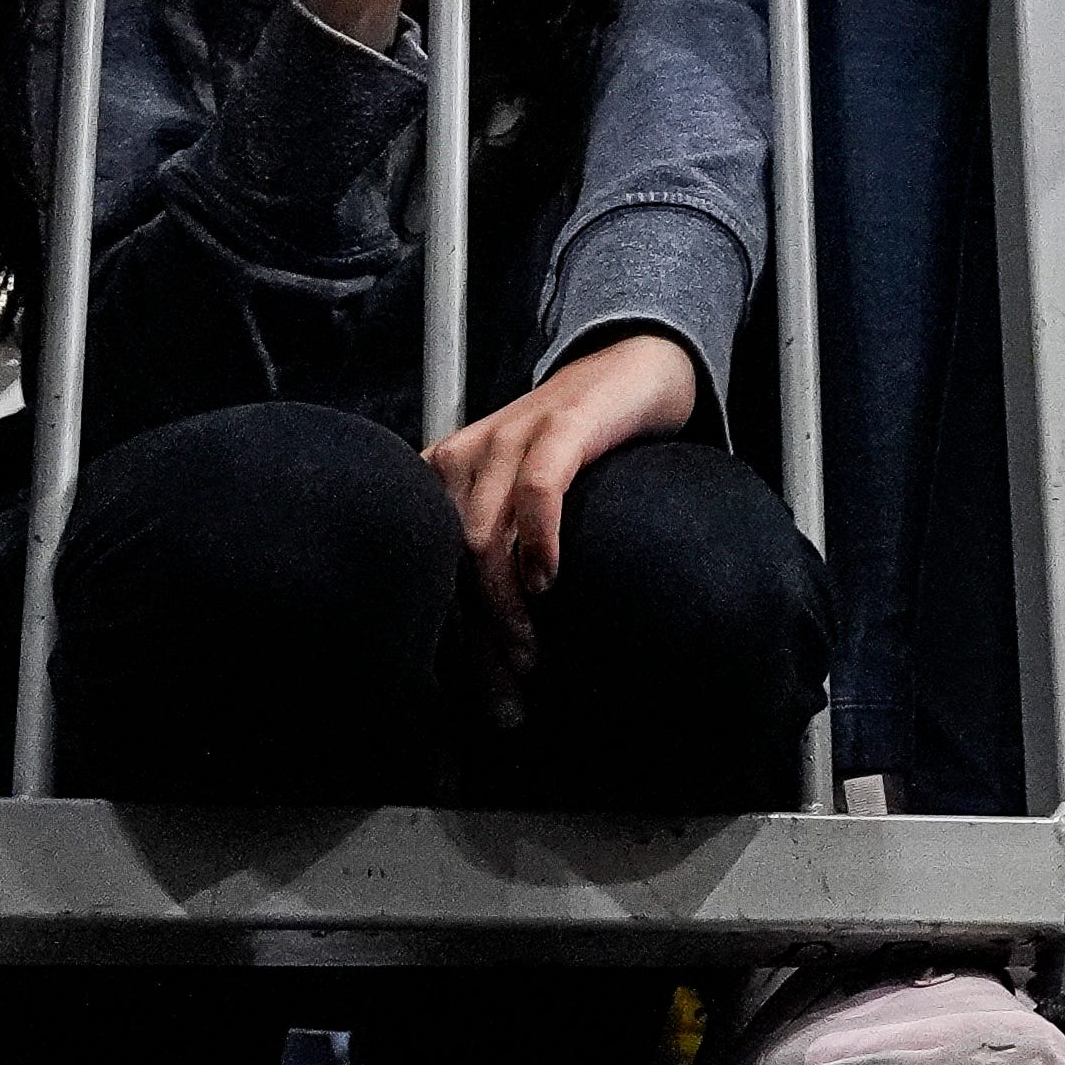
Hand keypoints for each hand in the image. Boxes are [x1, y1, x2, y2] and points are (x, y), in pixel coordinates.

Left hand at [424, 331, 702, 709]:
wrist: (631, 363)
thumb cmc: (580, 445)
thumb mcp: (520, 495)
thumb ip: (498, 547)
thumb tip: (492, 646)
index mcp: (440, 478)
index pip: (432, 576)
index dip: (451, 647)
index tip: (483, 701)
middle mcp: (460, 458)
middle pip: (450, 568)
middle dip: (477, 646)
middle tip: (510, 698)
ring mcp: (509, 438)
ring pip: (483, 539)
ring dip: (506, 610)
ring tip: (531, 657)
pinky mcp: (561, 425)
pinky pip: (539, 488)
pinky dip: (538, 540)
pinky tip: (549, 581)